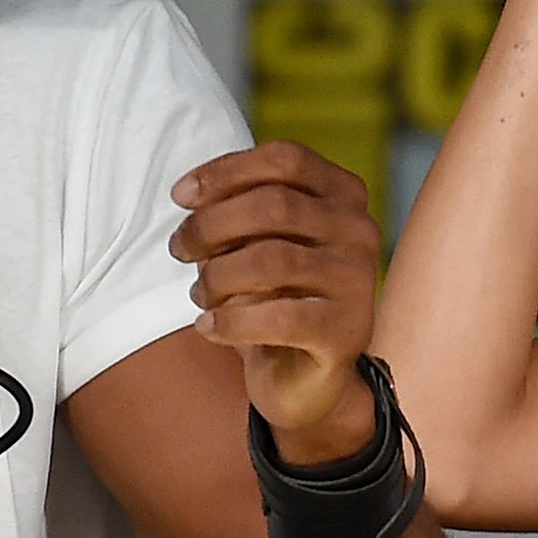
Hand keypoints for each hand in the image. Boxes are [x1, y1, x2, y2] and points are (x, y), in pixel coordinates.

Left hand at [169, 142, 384, 465]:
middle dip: (211, 224)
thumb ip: (237, 211)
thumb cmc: (275, 296)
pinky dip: (230, 321)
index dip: (226, 170)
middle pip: (273, 204)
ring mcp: (358, 280)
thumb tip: (189, 195)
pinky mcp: (346, 331)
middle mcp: (359, 230)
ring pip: (270, 259)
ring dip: (217, 275)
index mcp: (344, 195)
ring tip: (199, 293)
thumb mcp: (257, 242)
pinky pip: (278, 317)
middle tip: (178, 248)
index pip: (286, 158)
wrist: (308, 378)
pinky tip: (207, 327)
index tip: (180, 195)